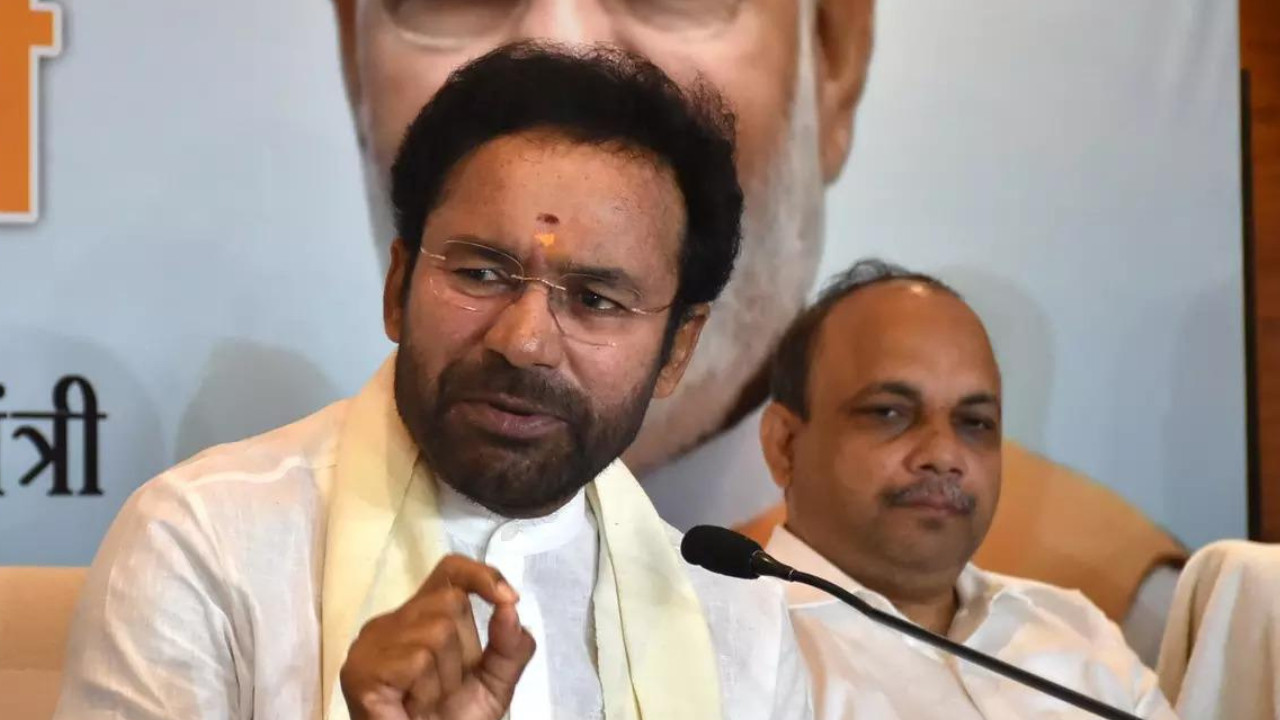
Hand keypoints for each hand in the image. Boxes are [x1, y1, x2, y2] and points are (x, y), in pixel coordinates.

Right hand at [340, 554, 536, 719]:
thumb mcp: (495, 683)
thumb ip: (510, 647)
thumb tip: (511, 607)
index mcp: (423, 616)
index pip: (450, 570)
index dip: (481, 574)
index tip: (509, 598)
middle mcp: (393, 620)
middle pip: (451, 601)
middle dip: (464, 651)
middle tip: (445, 687)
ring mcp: (373, 641)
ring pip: (437, 631)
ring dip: (446, 678)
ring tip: (427, 700)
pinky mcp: (361, 667)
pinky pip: (417, 661)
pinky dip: (428, 691)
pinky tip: (412, 706)